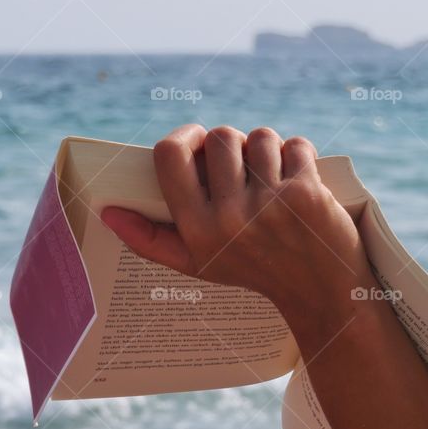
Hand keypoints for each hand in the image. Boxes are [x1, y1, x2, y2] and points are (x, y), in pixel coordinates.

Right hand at [101, 124, 372, 324]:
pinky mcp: (305, 194)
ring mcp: (269, 205)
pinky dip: (300, 156)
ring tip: (272, 177)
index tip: (197, 140)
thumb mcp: (198, 264)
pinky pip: (296, 145)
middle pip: (220, 137)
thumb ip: (150, 240)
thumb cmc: (253, 270)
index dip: (185, 136)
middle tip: (244, 168)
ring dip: (267, 149)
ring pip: (260, 136)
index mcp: (197, 230)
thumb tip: (108, 213)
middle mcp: (229, 218)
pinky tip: (299, 181)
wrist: (319, 292)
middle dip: (233, 145)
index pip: (170, 155)